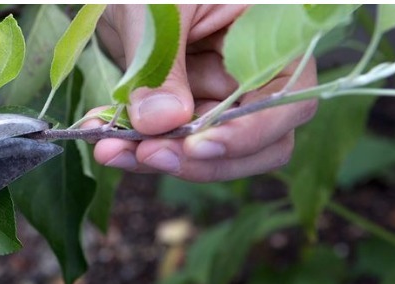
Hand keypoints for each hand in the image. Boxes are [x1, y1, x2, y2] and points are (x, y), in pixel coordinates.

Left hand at [90, 5, 316, 181]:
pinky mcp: (190, 107)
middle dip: (199, 158)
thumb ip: (161, 66)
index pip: (287, 101)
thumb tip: (162, 122)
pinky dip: (140, 147)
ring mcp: (225, 93)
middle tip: (146, 154)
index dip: (247, 133)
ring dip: (163, 158)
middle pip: (256, 142)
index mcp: (277, 34)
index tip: (197, 147)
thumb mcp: (161, 8)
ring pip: (212, 151)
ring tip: (111, 150)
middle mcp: (259, 72)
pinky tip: (107, 142)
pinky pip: (173, 142)